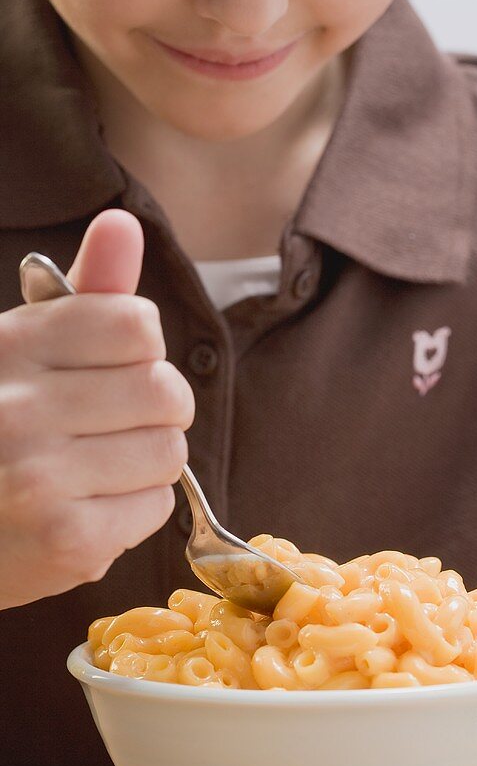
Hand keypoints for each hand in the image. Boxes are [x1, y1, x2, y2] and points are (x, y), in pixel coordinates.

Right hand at [0, 210, 194, 609]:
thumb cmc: (1, 427)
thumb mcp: (26, 348)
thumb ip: (85, 293)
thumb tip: (123, 223)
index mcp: (9, 346)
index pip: (137, 326)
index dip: (141, 349)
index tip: (115, 367)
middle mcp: (18, 409)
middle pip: (165, 392)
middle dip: (156, 409)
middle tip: (116, 423)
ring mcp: (38, 480)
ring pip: (170, 451)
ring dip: (148, 461)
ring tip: (98, 467)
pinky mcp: (65, 541)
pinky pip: (158, 506)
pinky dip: (136, 509)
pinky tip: (91, 507)